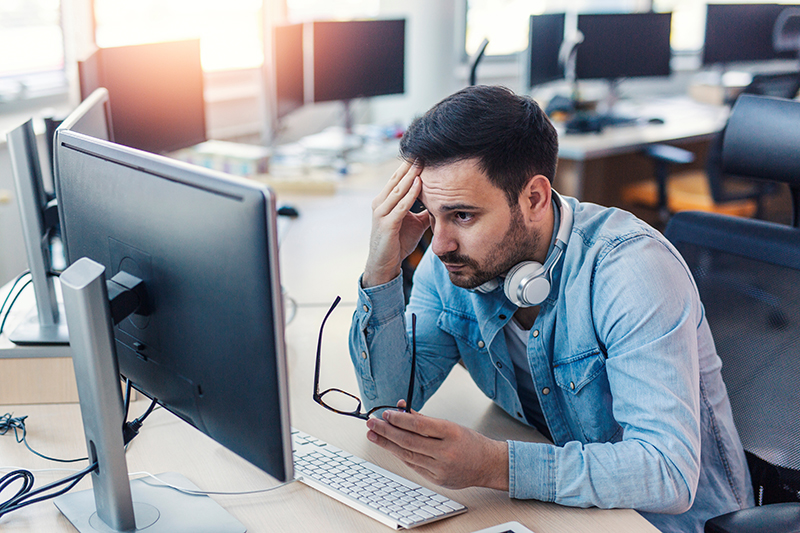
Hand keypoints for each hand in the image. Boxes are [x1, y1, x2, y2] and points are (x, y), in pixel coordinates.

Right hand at [362, 161, 429, 287]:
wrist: (385, 264)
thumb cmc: (398, 242)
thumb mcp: (414, 223)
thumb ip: (424, 210)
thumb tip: (440, 201)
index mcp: (385, 200)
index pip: (398, 178)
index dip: (409, 165)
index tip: (422, 153)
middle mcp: (380, 203)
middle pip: (396, 179)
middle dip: (410, 165)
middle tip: (422, 150)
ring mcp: (381, 213)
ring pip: (397, 190)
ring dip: (410, 175)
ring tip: (421, 162)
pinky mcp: (386, 224)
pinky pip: (400, 206)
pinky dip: (410, 194)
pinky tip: (419, 184)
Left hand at [365, 400, 508, 490]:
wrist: (488, 465)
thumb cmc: (470, 442)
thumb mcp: (451, 425)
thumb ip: (424, 419)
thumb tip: (401, 410)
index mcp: (452, 433)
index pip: (419, 426)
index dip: (399, 420)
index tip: (386, 414)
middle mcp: (446, 452)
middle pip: (409, 441)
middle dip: (386, 431)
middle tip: (372, 423)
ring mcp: (441, 468)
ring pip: (407, 455)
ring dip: (387, 444)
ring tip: (374, 435)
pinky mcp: (437, 479)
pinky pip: (413, 466)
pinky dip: (400, 455)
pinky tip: (390, 447)